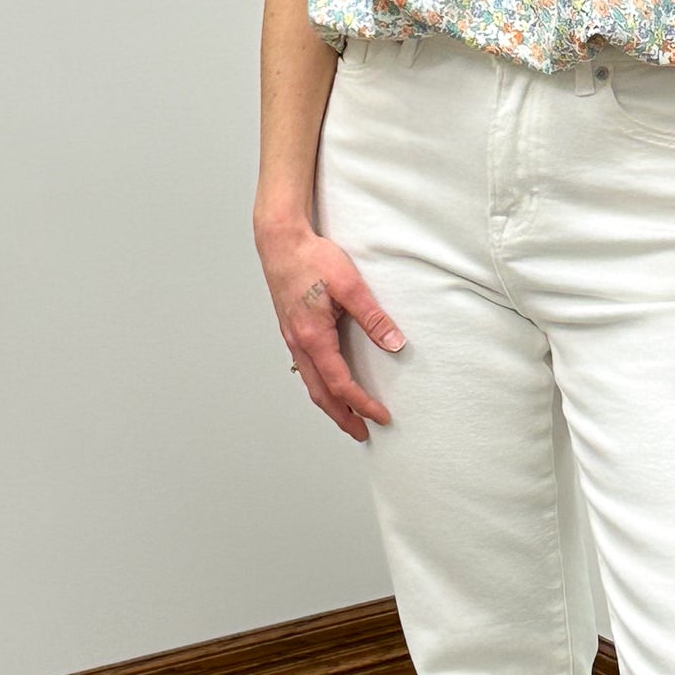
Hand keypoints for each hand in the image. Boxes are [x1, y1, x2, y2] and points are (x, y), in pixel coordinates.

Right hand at [256, 215, 402, 440]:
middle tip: (362, 433)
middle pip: (320, 393)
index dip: (361, 403)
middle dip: (342, 416)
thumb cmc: (311, 258)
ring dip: (329, 403)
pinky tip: (328, 383)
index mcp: (312, 336)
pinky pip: (305, 367)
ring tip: (347, 415)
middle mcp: (298, 342)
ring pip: (309, 382)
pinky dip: (319, 385)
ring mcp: (291, 337)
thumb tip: (394, 343)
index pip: (340, 383)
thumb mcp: (349, 284)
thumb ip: (372, 316)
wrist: (279, 241)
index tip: (380, 416)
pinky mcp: (291, 329)